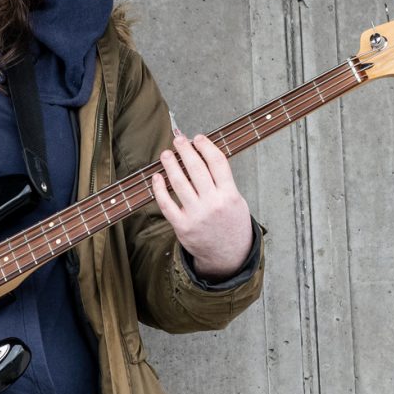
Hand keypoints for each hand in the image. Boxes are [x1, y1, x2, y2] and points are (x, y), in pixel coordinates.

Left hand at [150, 130, 253, 280]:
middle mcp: (213, 204)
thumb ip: (223, 182)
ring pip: (179, 183)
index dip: (206, 147)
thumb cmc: (231, 224)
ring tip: (165, 154)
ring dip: (170, 165)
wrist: (228, 255)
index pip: (217, 163)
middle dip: (186, 150)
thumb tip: (203, 158)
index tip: (198, 138)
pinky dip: (159, 189)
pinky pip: (166, 203)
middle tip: (178, 140)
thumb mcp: (236, 201)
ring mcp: (196, 215)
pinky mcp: (182, 226)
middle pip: (197, 169)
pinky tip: (156, 177)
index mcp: (230, 195)